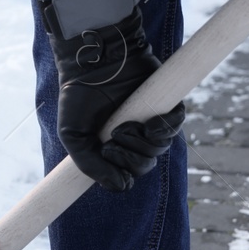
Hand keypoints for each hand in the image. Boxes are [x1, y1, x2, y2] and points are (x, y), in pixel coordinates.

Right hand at [45, 7, 184, 191]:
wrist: (93, 62)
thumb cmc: (79, 97)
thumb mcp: (73, 137)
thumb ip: (90, 166)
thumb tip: (122, 187)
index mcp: (113, 149)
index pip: (127, 176)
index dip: (120, 175)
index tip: (105, 155)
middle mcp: (134, 138)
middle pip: (144, 166)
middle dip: (130, 158)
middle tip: (113, 138)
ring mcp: (150, 122)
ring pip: (159, 149)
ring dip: (143, 143)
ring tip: (124, 126)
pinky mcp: (166, 104)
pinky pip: (175, 126)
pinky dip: (165, 128)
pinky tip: (149, 124)